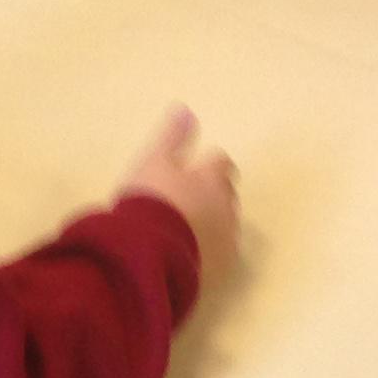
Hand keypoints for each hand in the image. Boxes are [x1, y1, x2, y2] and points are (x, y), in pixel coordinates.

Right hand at [121, 105, 239, 277]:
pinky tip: (190, 251)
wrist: (149, 253)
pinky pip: (220, 253)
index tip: (200, 165)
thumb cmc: (150, 200)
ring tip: (189, 226)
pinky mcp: (220, 268)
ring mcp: (226, 240)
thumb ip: (171, 136)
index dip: (211, 163)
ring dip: (213, 222)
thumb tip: (186, 109)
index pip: (222, 163)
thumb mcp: (153, 160)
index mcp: (211, 178)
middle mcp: (226, 207)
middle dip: (215, 192)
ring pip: (227, 225)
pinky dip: (209, 248)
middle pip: (228, 194)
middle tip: (190, 196)